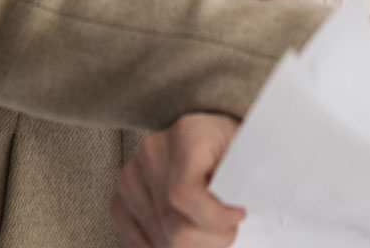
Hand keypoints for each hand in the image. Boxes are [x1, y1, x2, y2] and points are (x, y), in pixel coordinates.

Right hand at [112, 113, 243, 247]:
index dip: (213, 218)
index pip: (183, 194)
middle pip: (171, 223)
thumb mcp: (249, 154)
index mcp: (186, 134)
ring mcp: (131, 176)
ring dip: (189, 247)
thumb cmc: (233, 147)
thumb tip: (238, 213)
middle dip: (207, 241)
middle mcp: (152, 152)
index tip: (238, 217)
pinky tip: (186, 241)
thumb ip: (245, 181)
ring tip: (210, 234)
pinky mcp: (120, 198)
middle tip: (229, 234)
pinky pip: (137, 242)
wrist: (211, 134)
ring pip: (158, 238)